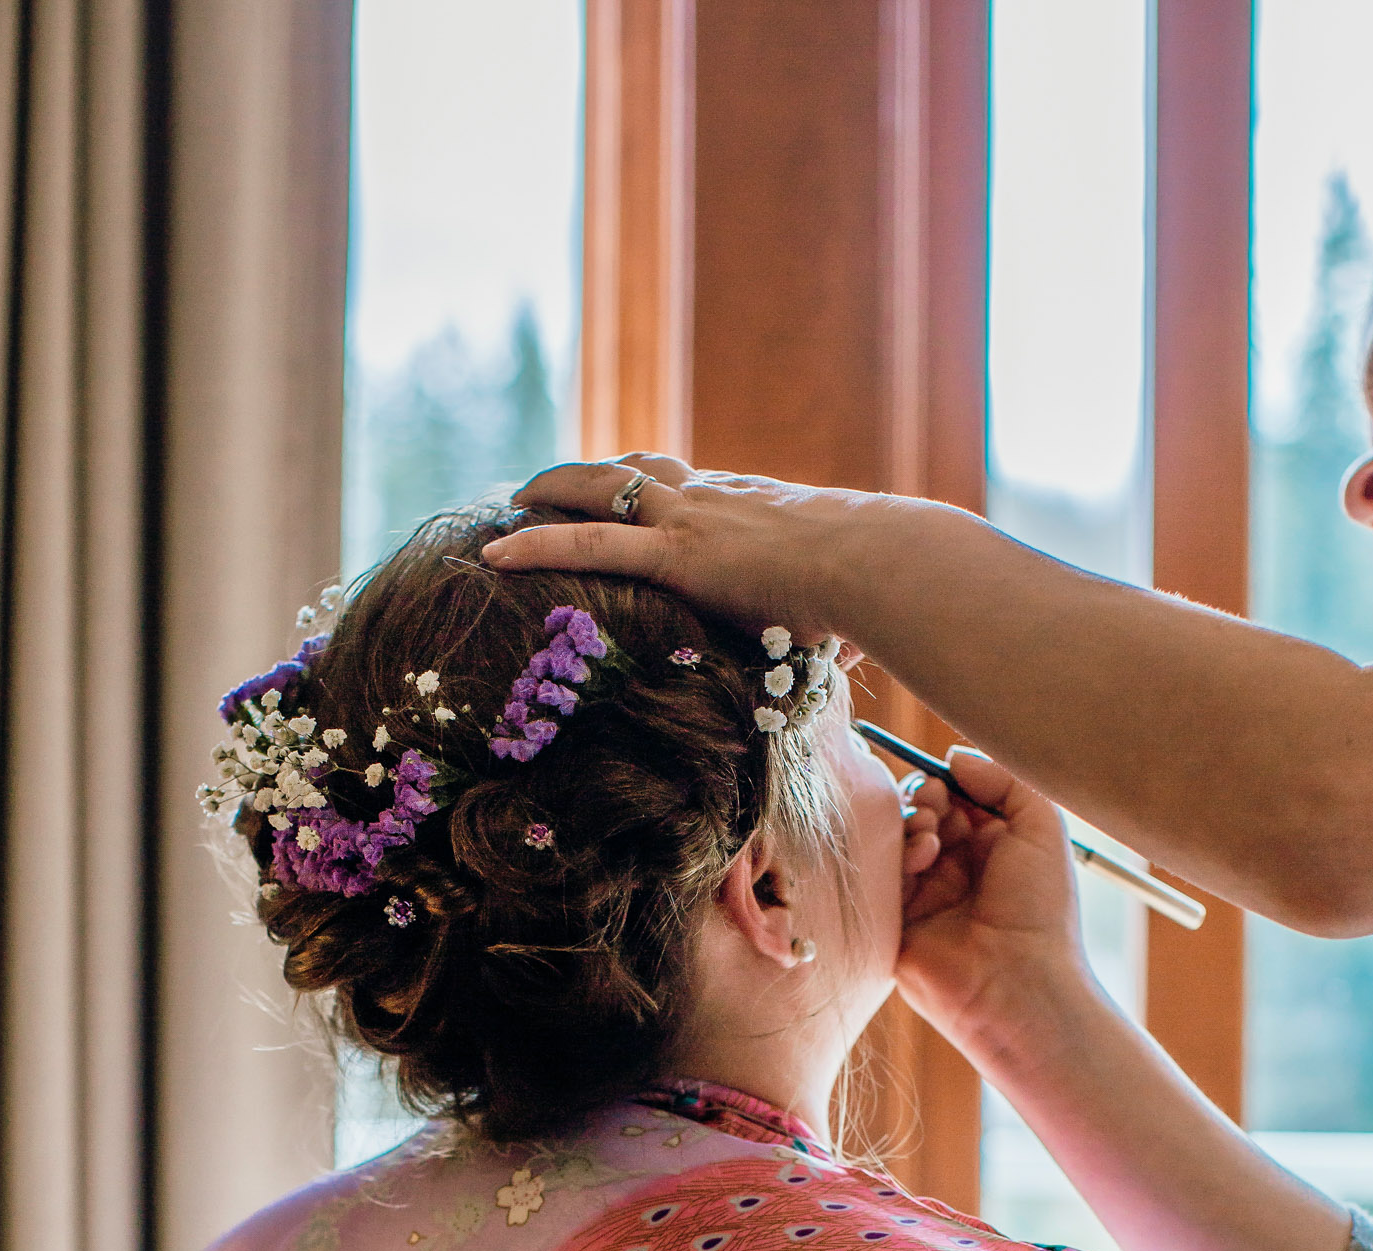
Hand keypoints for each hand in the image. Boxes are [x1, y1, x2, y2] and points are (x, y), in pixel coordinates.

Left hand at [481, 453, 863, 641]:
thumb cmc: (873, 593)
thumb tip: (841, 658)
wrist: (878, 566)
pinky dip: (537, 544)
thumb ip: (824, 626)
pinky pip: (590, 544)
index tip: (622, 489)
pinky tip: (494, 553)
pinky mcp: (677, 552)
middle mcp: (713, 498)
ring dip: (550, 491)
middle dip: (584, 474)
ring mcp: (690, 519)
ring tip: (508, 505)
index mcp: (749, 506)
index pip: (683, 484)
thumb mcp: (840, 606)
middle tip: (541, 485)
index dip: (644, 485)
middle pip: (633, 470)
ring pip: (601, 490)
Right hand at [896, 748, 1092, 1056]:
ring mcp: (923, 897)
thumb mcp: (1042, 827)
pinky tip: (921, 860)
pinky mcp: (894, 923)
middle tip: (935, 808)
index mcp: (993, 849)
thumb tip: (953, 757)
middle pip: (920, 813)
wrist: (1017, 985)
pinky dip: (896, 855)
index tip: (951, 781)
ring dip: (911, 824)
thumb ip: (1005, 780)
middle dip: (924, 798)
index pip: (957, 798)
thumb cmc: (1041, 911)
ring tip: (931, 838)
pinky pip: (878, 876)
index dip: (949, 783)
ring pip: (896, 840)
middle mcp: (956, 871)